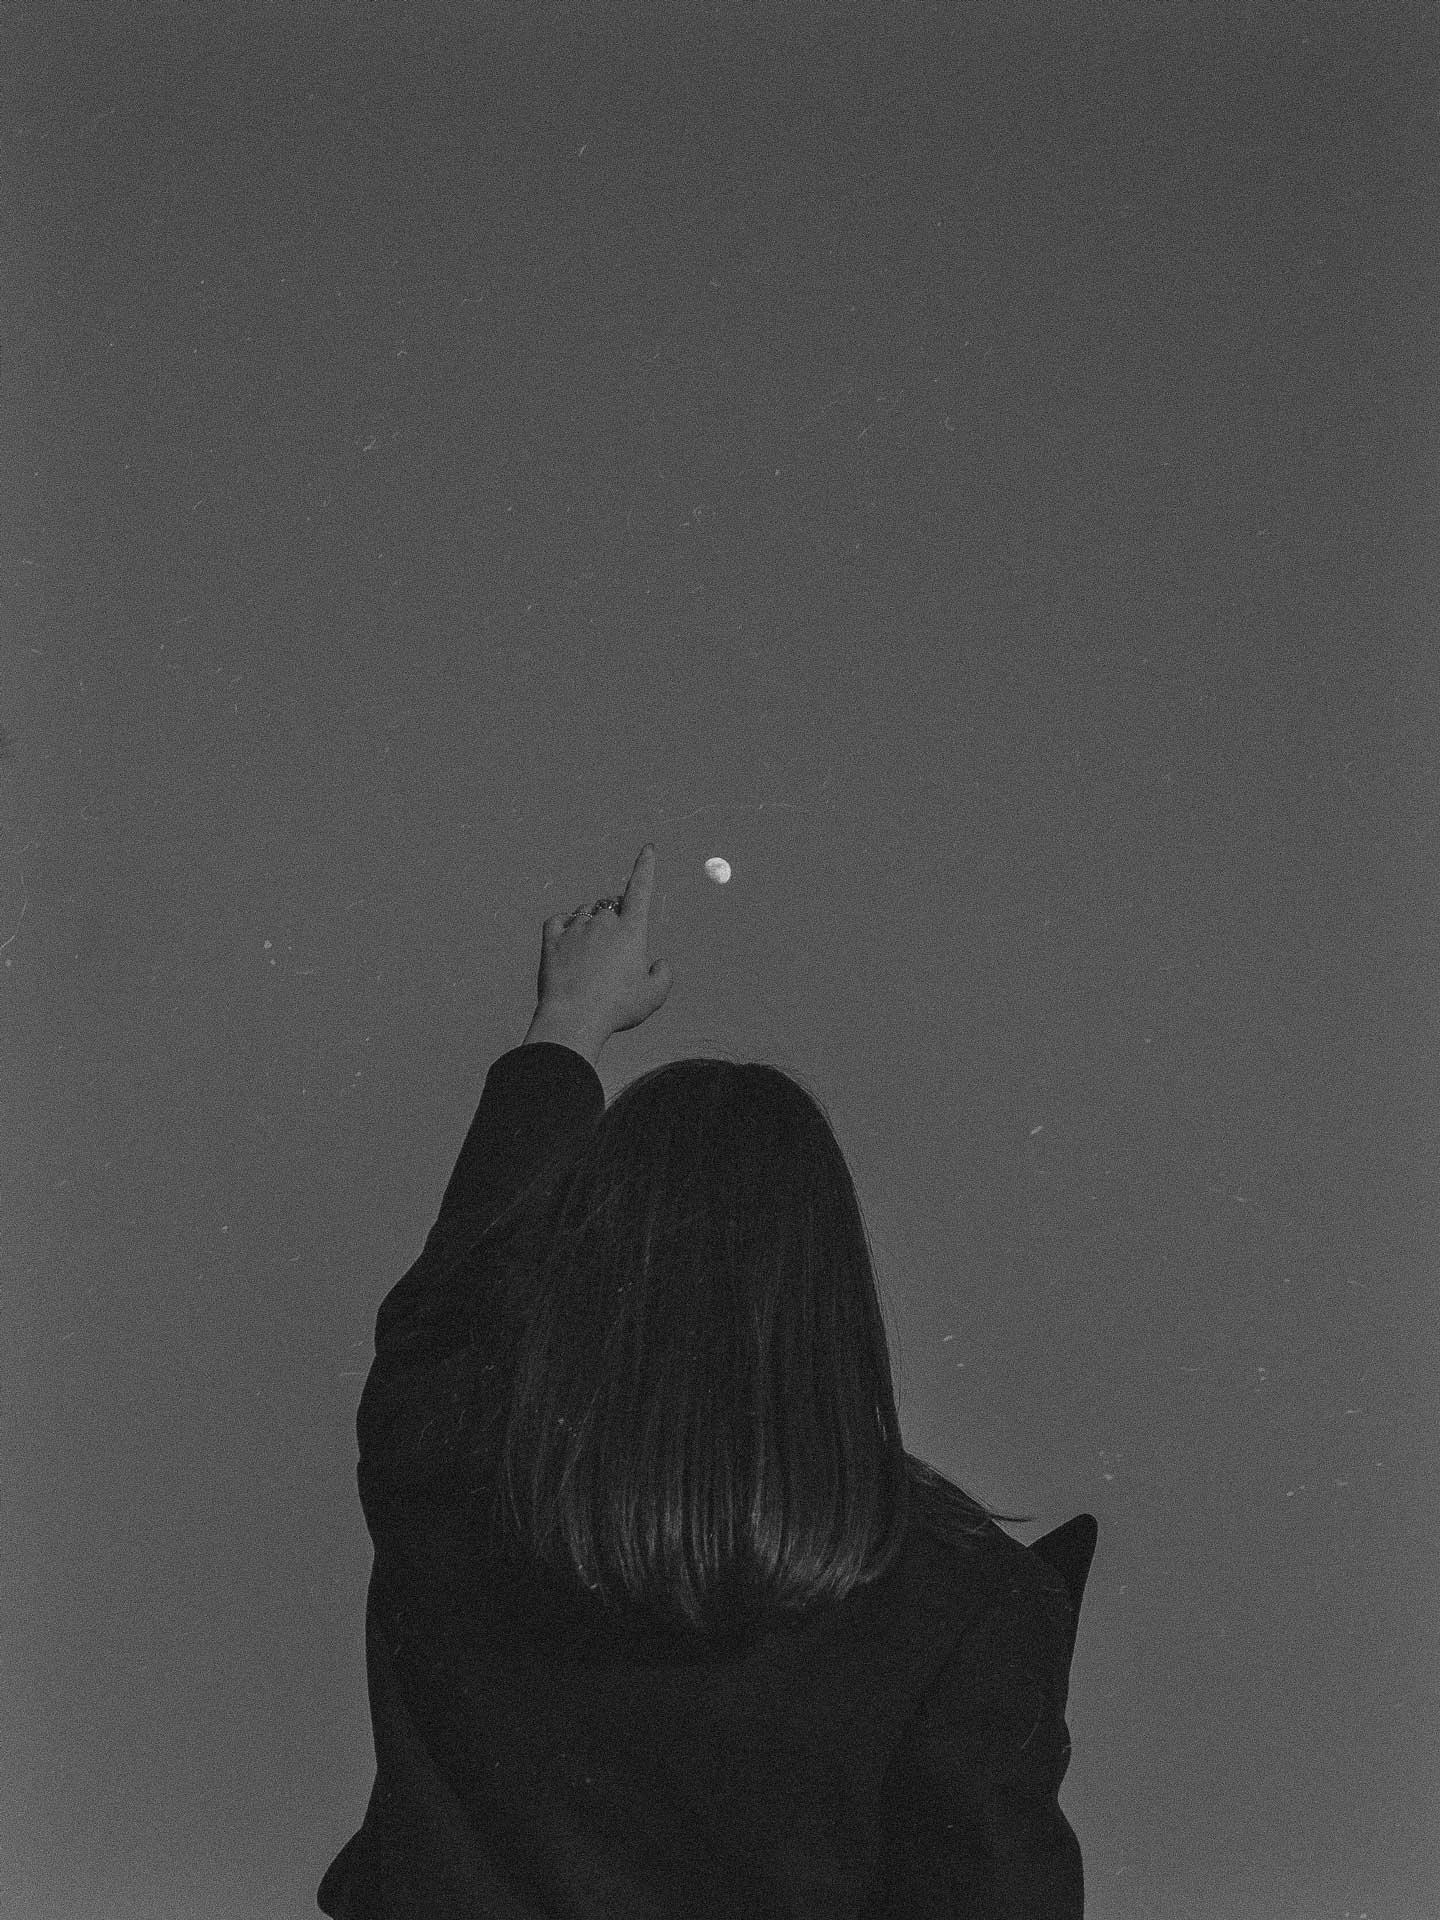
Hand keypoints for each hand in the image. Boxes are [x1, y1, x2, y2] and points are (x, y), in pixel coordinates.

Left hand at [534, 844, 672, 1042]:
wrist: (573, 1017)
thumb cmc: (617, 1008)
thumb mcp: (653, 997)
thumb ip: (662, 975)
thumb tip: (658, 963)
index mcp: (632, 930)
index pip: (641, 888)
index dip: (646, 867)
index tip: (648, 849)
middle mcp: (603, 922)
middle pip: (611, 905)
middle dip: (616, 918)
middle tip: (614, 952)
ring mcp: (575, 928)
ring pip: (585, 913)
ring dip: (590, 925)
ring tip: (591, 959)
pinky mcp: (551, 939)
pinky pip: (558, 922)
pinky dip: (564, 927)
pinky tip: (566, 944)